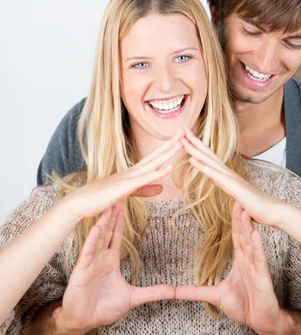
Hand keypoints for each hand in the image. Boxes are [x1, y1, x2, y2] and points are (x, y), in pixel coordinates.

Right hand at [57, 200, 174, 334]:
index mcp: (110, 259)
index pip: (117, 233)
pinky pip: (88, 253)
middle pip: (108, 230)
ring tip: (109, 204)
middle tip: (118, 192)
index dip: (121, 218)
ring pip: (98, 237)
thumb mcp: (133, 298)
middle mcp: (100, 257)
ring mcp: (90, 262)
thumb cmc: (103, 308)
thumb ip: (153, 292)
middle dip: (113, 212)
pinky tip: (96, 227)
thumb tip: (173, 291)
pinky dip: (92, 240)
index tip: (125, 200)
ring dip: (104, 220)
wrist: (83, 322)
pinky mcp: (82, 271)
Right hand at [62, 129, 183, 221]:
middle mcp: (132, 171)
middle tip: (185, 131)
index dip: (168, 147)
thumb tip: (161, 189)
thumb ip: (144, 190)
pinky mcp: (125, 187)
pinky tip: (169, 167)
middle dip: (171, 143)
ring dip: (168, 153)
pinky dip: (158, 172)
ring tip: (182, 143)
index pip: (154, 157)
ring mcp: (128, 177)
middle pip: (156, 155)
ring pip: (152, 163)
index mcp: (133, 173)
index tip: (180, 138)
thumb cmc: (100, 198)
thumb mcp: (126, 193)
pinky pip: (145, 178)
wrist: (80, 203)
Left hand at [176, 201, 283, 334]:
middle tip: (238, 198)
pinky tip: (256, 234)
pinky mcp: (262, 278)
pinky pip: (260, 261)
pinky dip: (258, 247)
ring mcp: (256, 268)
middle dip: (240, 217)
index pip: (236, 237)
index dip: (234, 221)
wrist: (261, 322)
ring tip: (245, 211)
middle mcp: (249, 260)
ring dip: (248, 227)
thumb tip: (174, 291)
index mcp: (240, 261)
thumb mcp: (215, 296)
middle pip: (243, 235)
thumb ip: (195, 291)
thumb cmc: (243, 306)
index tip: (232, 203)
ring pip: (251, 244)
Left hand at [180, 127, 286, 226]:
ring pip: (208, 160)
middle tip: (181, 127)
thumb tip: (213, 179)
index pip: (209, 156)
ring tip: (181, 139)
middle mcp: (228, 172)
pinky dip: (201, 166)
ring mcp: (230, 177)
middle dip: (193, 140)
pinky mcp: (232, 186)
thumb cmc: (256, 204)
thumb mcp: (235, 193)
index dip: (197, 145)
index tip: (186, 136)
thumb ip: (224, 184)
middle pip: (207, 153)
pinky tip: (191, 160)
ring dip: (194, 149)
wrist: (273, 211)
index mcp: (227, 174)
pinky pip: (214, 175)